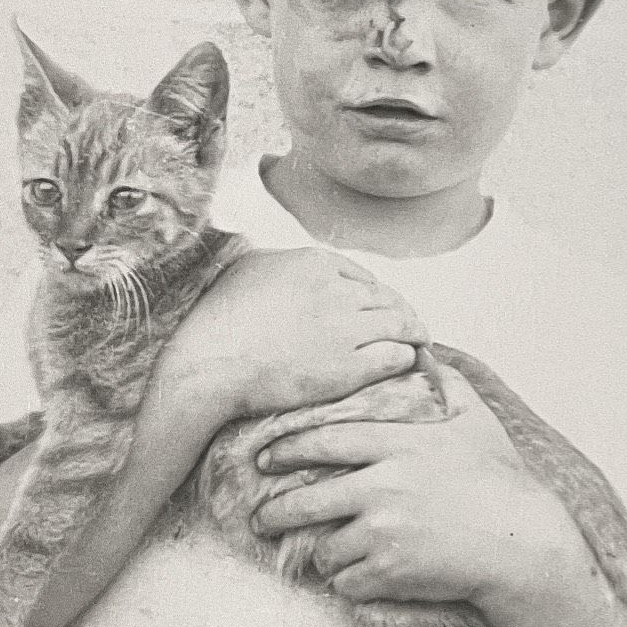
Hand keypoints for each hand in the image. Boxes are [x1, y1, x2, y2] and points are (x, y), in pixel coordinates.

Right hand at [159, 248, 428, 420]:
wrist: (208, 365)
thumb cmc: (218, 320)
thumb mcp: (251, 268)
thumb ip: (282, 260)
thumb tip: (292, 260)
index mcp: (314, 263)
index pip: (363, 277)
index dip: (377, 295)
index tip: (381, 308)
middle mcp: (335, 291)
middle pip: (388, 299)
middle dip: (402, 314)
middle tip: (412, 328)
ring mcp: (344, 328)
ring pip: (401, 324)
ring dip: (413, 334)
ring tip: (419, 345)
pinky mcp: (349, 366)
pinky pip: (395, 355)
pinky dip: (405, 357)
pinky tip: (405, 363)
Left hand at [248, 365, 582, 605]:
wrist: (523, 542)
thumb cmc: (502, 480)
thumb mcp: (476, 420)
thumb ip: (447, 382)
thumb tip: (428, 351)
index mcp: (398, 445)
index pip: (324, 442)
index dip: (286, 450)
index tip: (264, 458)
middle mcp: (383, 485)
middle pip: (305, 500)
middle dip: (274, 513)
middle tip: (261, 519)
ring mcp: (385, 530)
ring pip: (324, 548)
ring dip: (322, 554)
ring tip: (325, 554)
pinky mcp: (391, 569)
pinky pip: (346, 581)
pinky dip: (348, 582)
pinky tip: (358, 577)